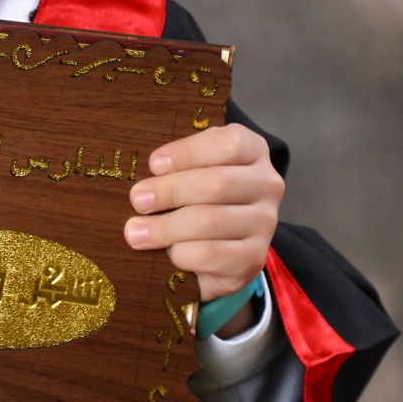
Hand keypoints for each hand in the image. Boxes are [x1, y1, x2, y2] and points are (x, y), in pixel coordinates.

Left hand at [125, 122, 282, 332]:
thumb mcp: (195, 168)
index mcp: (254, 151)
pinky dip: (182, 253)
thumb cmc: (201, 196)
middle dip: (170, 191)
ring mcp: (265, 223)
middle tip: (137, 200)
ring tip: (136, 232)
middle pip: (217, 183)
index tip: (153, 164)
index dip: (188, 153)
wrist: (224, 247)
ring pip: (210, 221)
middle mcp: (267, 185)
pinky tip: (168, 252)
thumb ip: (178, 165)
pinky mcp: (254, 257)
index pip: (229, 144)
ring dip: (166, 227)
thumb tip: (143, 179)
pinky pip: (211, 255)